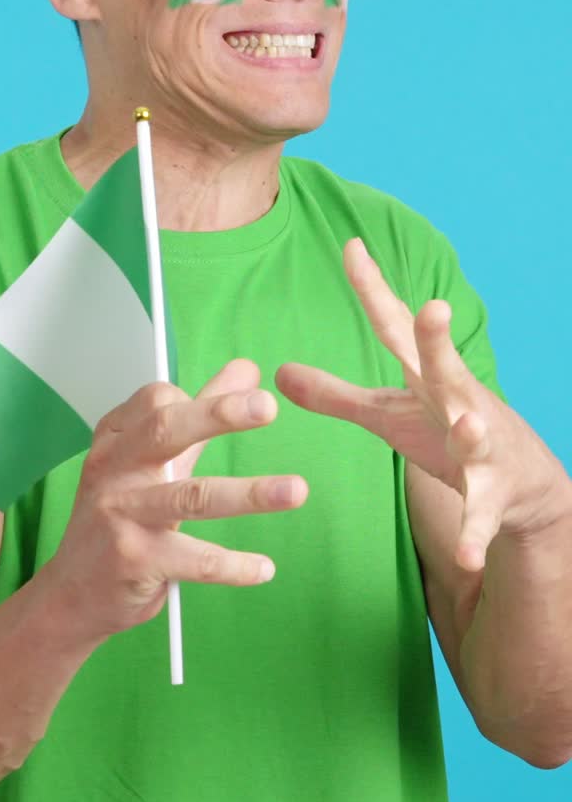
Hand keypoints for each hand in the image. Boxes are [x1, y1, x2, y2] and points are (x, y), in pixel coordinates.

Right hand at [52, 359, 307, 642]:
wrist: (74, 593)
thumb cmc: (119, 518)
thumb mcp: (154, 461)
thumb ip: (201, 416)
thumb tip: (247, 370)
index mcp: (115, 440)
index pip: (157, 400)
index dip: (204, 399)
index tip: (248, 402)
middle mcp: (113, 470)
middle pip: (165, 430)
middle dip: (218, 414)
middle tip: (268, 406)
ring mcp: (120, 515)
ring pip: (191, 496)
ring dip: (249, 494)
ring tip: (297, 491)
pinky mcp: (134, 560)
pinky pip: (194, 560)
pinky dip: (233, 566)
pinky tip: (264, 568)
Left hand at [275, 238, 563, 572]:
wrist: (523, 486)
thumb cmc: (446, 435)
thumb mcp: (387, 413)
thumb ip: (334, 393)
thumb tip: (278, 370)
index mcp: (426, 378)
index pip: (395, 328)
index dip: (373, 289)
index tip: (351, 246)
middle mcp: (459, 401)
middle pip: (446, 366)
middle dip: (439, 339)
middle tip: (434, 307)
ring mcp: (482, 446)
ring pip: (477, 435)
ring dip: (472, 431)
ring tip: (466, 425)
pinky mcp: (493, 494)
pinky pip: (480, 516)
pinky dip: (475, 533)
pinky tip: (469, 555)